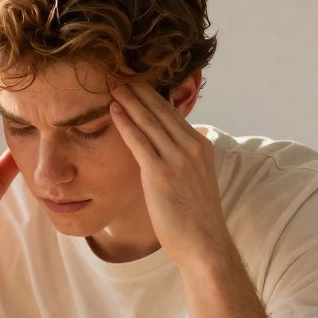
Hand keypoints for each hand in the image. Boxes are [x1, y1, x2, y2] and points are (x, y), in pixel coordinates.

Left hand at [108, 81, 227, 263]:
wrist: (204, 244)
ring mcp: (177, 159)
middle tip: (121, 73)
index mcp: (201, 146)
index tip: (137, 82)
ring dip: (129, 100)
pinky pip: (138, 141)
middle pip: (161, 110)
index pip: (173, 114)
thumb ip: (181, 162)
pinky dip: (125, 122)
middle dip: (140, 90)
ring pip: (149, 121)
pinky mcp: (161, 173)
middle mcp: (191, 147)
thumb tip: (164, 153)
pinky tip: (113, 109)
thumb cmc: (195, 218)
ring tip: (114, 84)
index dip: (153, 96)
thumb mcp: (194, 180)